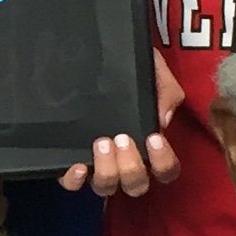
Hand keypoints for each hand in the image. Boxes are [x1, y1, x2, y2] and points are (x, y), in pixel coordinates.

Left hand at [59, 53, 186, 196]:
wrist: (94, 48)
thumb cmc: (127, 63)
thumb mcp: (154, 68)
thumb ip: (166, 90)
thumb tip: (162, 121)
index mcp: (147, 143)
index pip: (165, 170)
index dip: (163, 163)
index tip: (153, 138)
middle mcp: (123, 158)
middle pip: (135, 185)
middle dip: (131, 166)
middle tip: (122, 138)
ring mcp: (96, 161)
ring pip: (106, 187)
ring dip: (107, 171)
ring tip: (101, 142)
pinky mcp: (70, 158)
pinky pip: (72, 183)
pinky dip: (76, 180)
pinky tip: (78, 165)